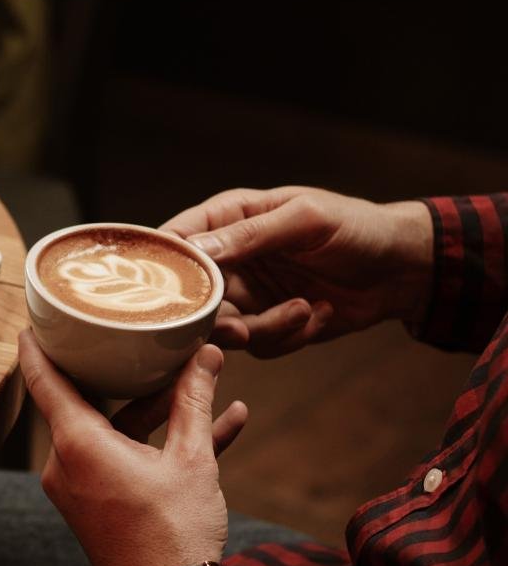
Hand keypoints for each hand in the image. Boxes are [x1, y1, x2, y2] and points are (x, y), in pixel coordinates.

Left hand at [17, 330, 245, 565]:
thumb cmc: (173, 536)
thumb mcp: (191, 458)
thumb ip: (194, 401)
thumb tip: (206, 356)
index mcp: (77, 444)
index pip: (43, 380)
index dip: (36, 348)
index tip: (33, 321)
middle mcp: (68, 464)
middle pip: (90, 402)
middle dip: (129, 378)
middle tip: (145, 345)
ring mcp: (80, 487)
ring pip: (117, 433)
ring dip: (160, 414)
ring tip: (204, 388)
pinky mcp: (98, 505)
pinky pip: (125, 461)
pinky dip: (159, 446)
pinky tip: (218, 427)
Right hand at [161, 186, 433, 356]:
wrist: (402, 269)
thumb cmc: (357, 227)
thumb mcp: (305, 220)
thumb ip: (249, 234)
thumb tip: (195, 250)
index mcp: (227, 219)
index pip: (174, 241)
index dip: (162, 268)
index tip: (167, 294)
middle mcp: (228, 260)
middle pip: (190, 298)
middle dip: (217, 318)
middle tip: (242, 326)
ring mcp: (246, 295)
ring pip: (224, 329)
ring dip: (265, 328)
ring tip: (304, 311)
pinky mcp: (267, 325)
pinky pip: (259, 346)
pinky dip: (290, 336)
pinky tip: (319, 313)